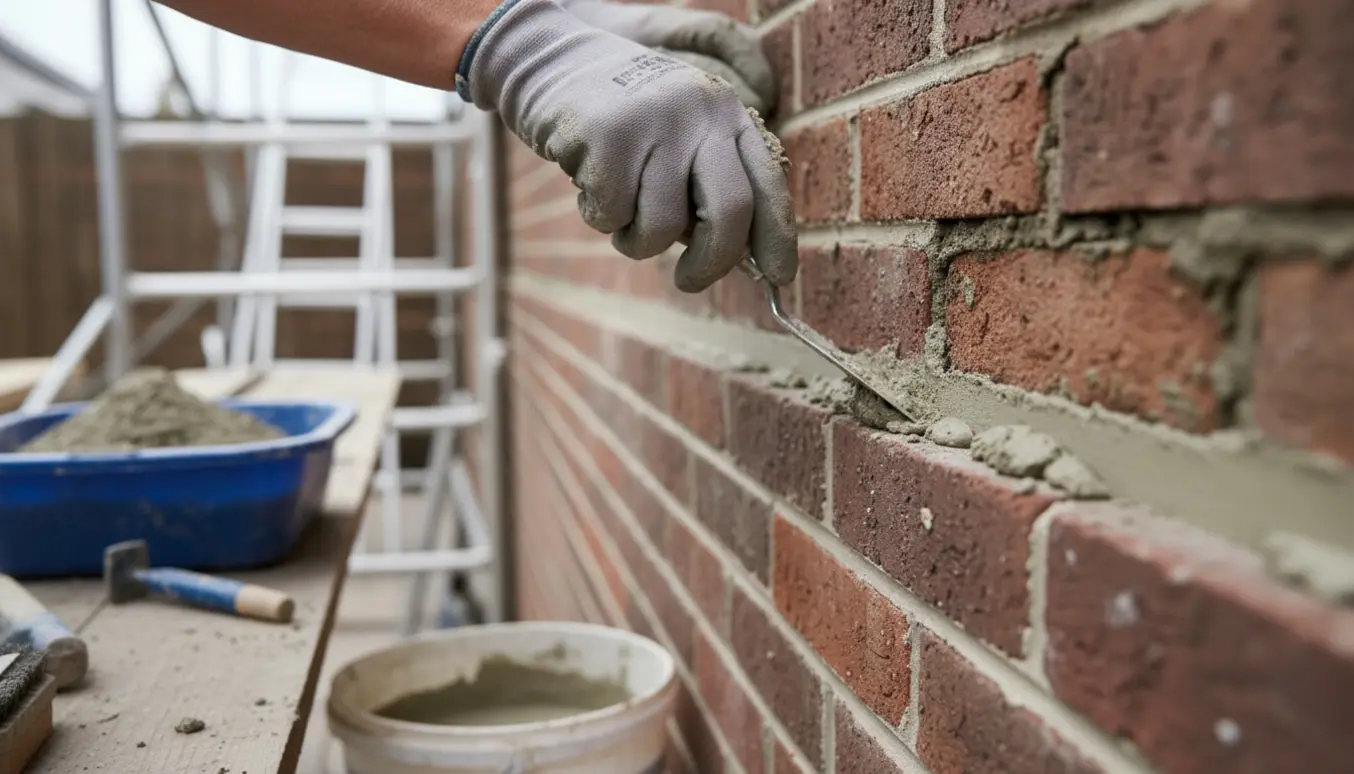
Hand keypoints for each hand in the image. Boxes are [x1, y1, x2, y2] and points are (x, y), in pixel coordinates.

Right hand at [460, 0, 796, 291]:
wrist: (552, 62)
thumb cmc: (625, 120)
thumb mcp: (679, 134)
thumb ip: (707, 185)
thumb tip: (735, 258)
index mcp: (727, 114)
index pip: (767, 183)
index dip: (777, 237)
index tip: (779, 277)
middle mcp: (700, 113)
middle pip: (729, 212)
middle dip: (711, 262)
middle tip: (689, 281)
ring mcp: (655, 123)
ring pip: (661, 228)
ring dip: (636, 240)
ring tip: (620, 212)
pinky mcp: (608, 138)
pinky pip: (612, 217)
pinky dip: (599, 216)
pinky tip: (590, 183)